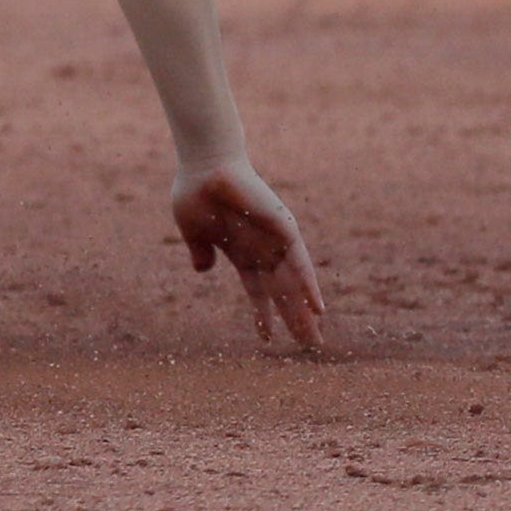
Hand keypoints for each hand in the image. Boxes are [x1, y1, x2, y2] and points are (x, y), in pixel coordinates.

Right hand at [171, 159, 326, 349]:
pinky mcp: (284, 230)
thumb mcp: (193, 230)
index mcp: (240, 252)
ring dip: (304, 312)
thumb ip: (200, 250)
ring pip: (294, 285)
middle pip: (282, 294)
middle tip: (310, 346)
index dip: (262, 315)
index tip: (267, 339)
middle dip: (294, 320)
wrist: (204, 165)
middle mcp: (261, 251)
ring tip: (315, 339)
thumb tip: (202, 269)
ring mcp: (274, 242)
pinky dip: (309, 287)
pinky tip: (318, 309)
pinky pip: (301, 264)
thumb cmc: (194, 191)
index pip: (257, 291)